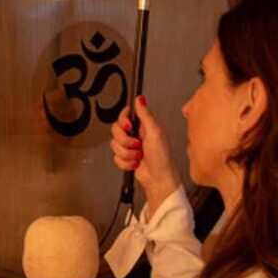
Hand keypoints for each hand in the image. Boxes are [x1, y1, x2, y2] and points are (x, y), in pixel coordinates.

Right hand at [110, 96, 180, 211]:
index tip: (129, 127)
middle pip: (116, 130)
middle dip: (125, 141)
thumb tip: (140, 98)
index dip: (124, 121)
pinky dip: (125, 163)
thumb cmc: (162, 158)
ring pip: (115, 145)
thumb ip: (145, 114)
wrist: (159, 179)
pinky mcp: (126, 158)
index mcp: (144, 125)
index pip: (125, 115)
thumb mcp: (155, 132)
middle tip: (137, 145)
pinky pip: (116, 157)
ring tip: (139, 156)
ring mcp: (130, 147)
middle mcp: (136, 135)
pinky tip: (135, 163)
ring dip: (127, 153)